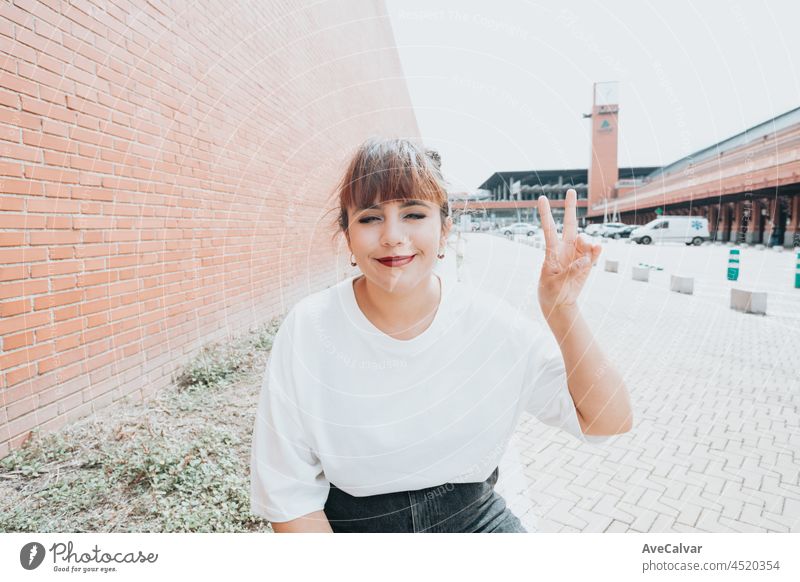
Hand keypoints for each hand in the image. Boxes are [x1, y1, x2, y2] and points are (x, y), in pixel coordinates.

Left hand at [537, 189, 600, 318]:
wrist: (560, 304)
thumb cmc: (551, 293)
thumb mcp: (555, 285)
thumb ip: (570, 272)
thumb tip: (584, 260)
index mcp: (551, 252)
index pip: (548, 229)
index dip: (545, 214)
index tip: (542, 198)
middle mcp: (565, 249)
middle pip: (569, 225)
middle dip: (570, 208)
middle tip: (570, 191)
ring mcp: (577, 254)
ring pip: (584, 240)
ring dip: (586, 244)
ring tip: (582, 261)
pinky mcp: (588, 263)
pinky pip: (594, 253)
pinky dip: (596, 251)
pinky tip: (597, 249)